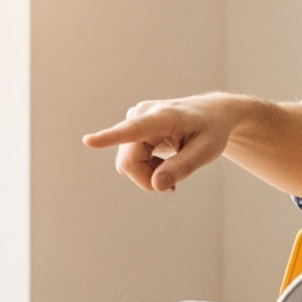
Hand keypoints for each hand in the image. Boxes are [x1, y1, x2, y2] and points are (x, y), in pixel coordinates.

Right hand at [82, 94, 239, 191]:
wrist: (212, 114)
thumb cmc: (212, 130)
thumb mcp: (207, 151)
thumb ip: (182, 168)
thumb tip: (156, 185)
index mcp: (163, 117)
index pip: (134, 130)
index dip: (110, 137)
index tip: (89, 141)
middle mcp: (141, 114)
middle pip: (129, 162)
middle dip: (147, 179)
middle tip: (172, 186)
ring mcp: (133, 120)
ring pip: (127, 163)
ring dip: (148, 174)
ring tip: (171, 166)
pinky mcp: (131, 129)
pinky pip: (129, 160)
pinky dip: (146, 169)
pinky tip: (162, 162)